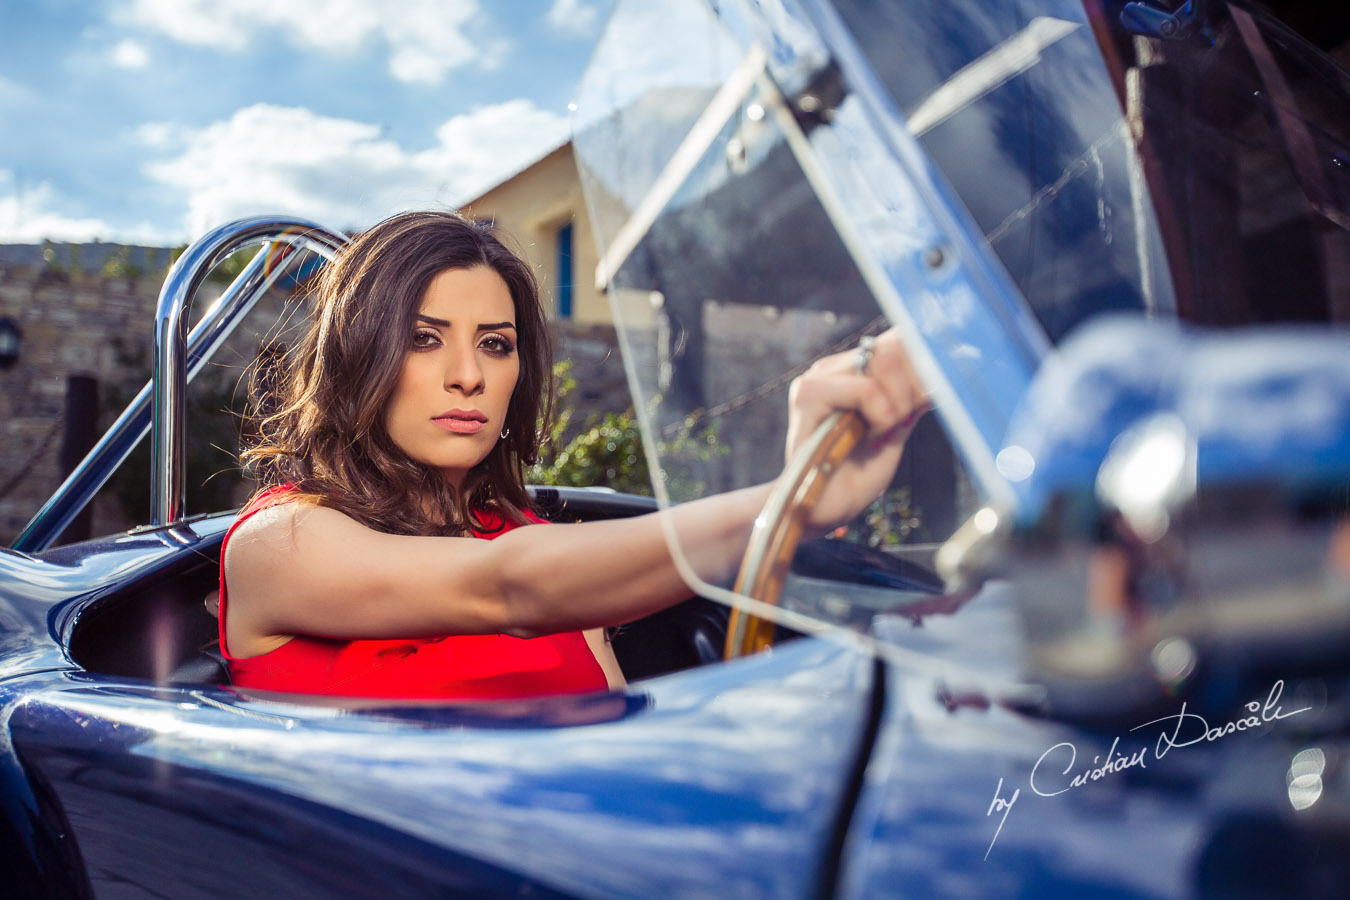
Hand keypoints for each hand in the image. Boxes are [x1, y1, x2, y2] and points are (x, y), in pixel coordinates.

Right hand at [784, 327, 929, 529]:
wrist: (826, 510)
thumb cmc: (858, 473)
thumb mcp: (898, 425)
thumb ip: (913, 394)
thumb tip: (945, 365)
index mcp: (853, 368)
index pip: (900, 338)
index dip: (927, 363)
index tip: (932, 398)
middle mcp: (834, 366)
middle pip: (896, 345)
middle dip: (913, 387)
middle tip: (901, 421)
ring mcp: (818, 377)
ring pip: (883, 361)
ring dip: (896, 404)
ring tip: (880, 432)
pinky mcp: (808, 394)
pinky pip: (867, 389)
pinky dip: (880, 416)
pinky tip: (868, 436)